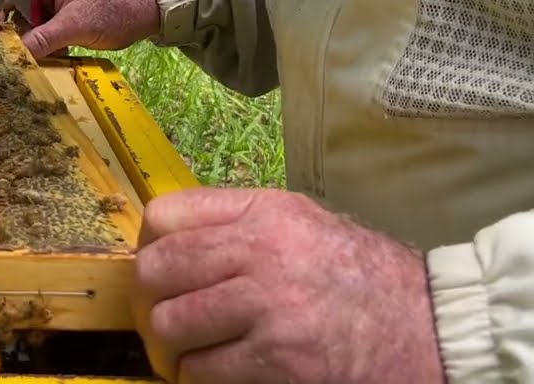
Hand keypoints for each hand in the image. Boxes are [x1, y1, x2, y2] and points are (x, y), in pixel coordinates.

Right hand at [0, 0, 160, 57]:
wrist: (151, 12)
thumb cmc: (117, 7)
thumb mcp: (77, 24)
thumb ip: (44, 38)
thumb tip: (16, 55)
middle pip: (14, 6)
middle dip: (14, 30)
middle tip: (12, 53)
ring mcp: (54, 1)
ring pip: (27, 22)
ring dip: (30, 42)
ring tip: (37, 58)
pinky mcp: (62, 17)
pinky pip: (42, 31)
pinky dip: (44, 46)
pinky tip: (53, 58)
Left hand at [132, 187, 445, 383]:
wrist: (431, 329)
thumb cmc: (360, 278)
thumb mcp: (301, 223)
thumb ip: (237, 224)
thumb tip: (167, 242)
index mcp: (263, 213)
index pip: (164, 216)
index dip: (148, 247)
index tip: (157, 273)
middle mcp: (262, 253)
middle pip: (155, 272)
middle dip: (149, 303)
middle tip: (162, 321)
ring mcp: (269, 310)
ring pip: (170, 327)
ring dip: (172, 349)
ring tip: (190, 354)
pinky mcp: (280, 363)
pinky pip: (202, 373)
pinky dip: (199, 379)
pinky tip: (219, 376)